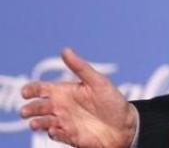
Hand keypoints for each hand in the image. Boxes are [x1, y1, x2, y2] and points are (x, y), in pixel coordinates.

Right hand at [20, 48, 136, 147]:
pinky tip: (55, 131)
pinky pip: (55, 135)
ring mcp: (64, 122)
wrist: (125, 125)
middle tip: (27, 111)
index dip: (30, 90)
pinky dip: (52, 133)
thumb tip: (64, 50)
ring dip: (36, 123)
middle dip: (29, 109)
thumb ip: (80, 67)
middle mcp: (61, 106)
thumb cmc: (113, 101)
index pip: (40, 89)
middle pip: (36, 107)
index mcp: (65, 91)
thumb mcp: (98, 81)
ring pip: (41, 122)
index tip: (25, 93)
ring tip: (35, 123)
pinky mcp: (68, 136)